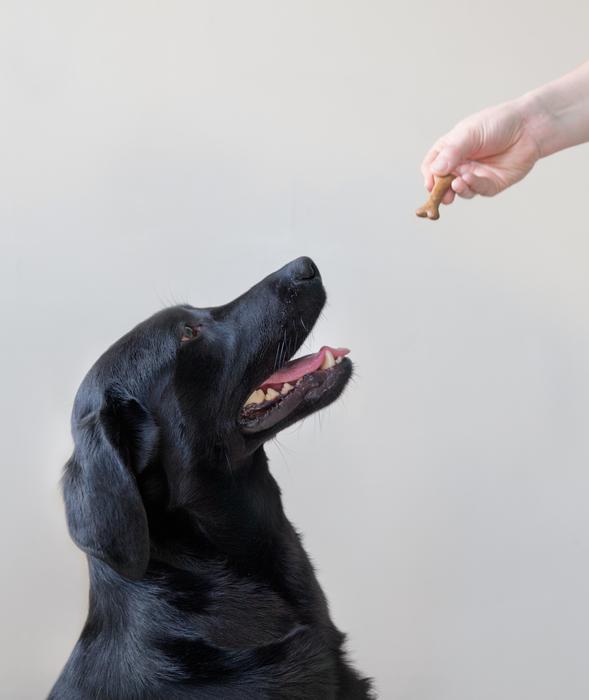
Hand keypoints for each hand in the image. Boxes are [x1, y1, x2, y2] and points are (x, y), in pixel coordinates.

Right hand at [421, 98, 543, 204]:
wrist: (530, 127)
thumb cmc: (498, 123)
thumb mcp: (469, 134)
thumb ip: (452, 152)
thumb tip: (435, 171)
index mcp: (450, 150)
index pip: (432, 166)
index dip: (429, 176)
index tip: (430, 183)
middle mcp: (460, 165)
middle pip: (443, 183)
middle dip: (440, 191)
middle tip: (440, 196)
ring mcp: (475, 176)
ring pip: (459, 190)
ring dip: (456, 190)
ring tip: (456, 185)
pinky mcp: (491, 184)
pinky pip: (478, 190)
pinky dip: (472, 187)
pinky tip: (469, 180)